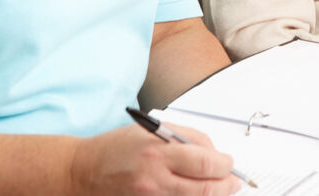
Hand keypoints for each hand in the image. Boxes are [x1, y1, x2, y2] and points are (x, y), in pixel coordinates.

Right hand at [70, 123, 241, 194]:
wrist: (84, 172)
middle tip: (234, 181)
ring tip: (220, 188)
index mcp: (158, 152)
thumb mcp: (153, 130)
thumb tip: (215, 153)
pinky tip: (198, 195)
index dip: (225, 165)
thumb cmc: (117, 148)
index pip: (205, 162)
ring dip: (213, 195)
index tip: (230, 163)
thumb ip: (187, 139)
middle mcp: (155, 179)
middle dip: (226, 185)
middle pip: (205, 189)